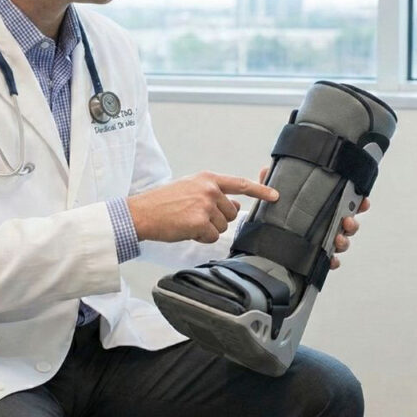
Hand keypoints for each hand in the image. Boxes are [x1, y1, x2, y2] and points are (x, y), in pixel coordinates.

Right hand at [128, 171, 277, 243]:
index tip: (275, 196)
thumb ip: (214, 194)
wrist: (141, 213)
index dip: (260, 190)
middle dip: (217, 220)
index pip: (240, 184)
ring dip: (208, 230)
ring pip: (222, 227)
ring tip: (187, 222)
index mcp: (208, 178)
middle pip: (231, 213)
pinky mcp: (200, 222)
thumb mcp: (190, 189)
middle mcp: (209, 189)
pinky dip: (200, 238)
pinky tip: (185, 230)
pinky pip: (211, 237)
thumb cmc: (163, 202)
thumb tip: (236, 204)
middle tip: (194, 217)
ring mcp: (206, 205)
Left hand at [258, 166, 369, 269]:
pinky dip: (332, 262)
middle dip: (352, 223)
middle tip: (347, 221)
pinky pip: (329, 262)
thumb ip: (271, 182)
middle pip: (349, 224)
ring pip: (342, 242)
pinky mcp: (316, 257)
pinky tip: (330, 261)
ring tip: (337, 240)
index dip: (359, 202)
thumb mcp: (275, 195)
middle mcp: (328, 224)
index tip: (363, 201)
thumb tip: (265, 170)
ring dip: (344, 242)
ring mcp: (324, 241)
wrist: (265, 239)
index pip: (347, 203)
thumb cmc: (277, 213)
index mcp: (324, 208)